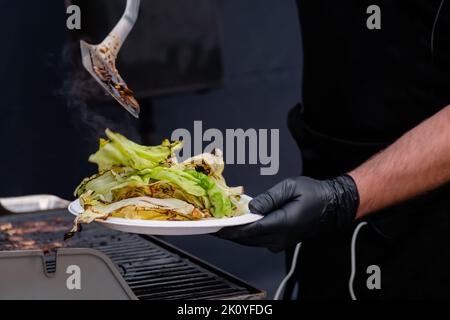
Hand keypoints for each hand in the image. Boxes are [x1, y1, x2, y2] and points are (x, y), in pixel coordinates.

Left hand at [217, 175, 359, 251]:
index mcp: (282, 224)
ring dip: (234, 233)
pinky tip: (236, 225)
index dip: (229, 229)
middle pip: (246, 239)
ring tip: (219, 223)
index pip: (249, 230)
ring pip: (250, 241)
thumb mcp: (290, 187)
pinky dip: (244, 234)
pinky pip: (257, 240)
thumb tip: (251, 208)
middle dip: (227, 232)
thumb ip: (269, 198)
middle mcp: (280, 238)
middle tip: (210, 223)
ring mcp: (280, 242)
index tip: (214, 226)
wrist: (332, 206)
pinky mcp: (280, 241)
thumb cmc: (314, 194)